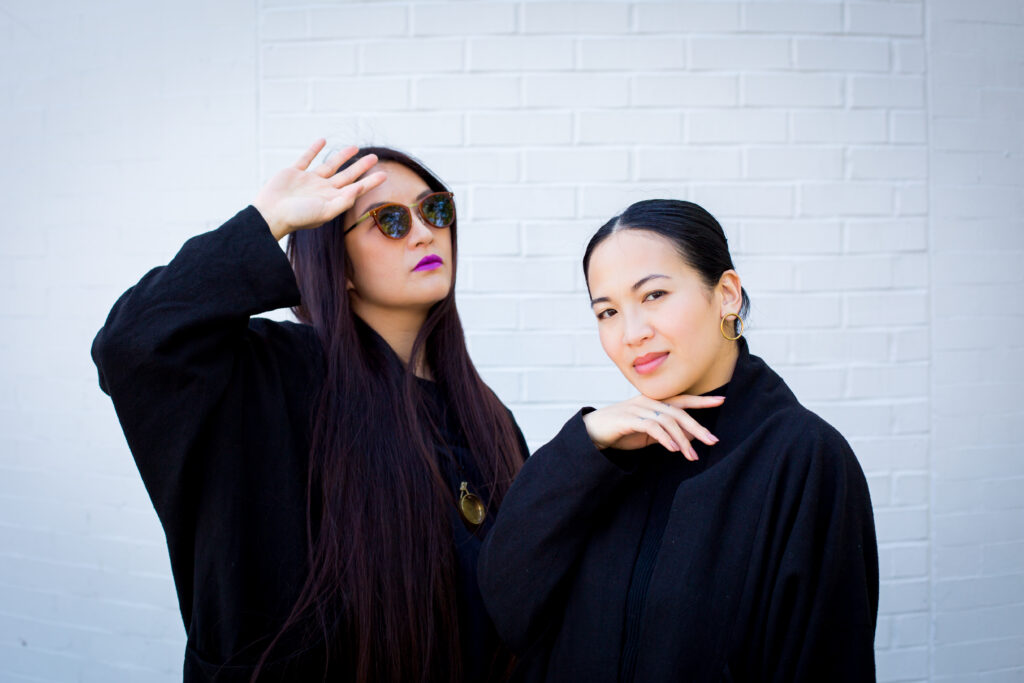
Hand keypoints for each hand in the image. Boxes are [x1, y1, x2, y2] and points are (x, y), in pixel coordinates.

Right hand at [252, 139, 386, 240]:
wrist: (270, 214)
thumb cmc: (298, 217)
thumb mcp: (324, 211)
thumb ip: (343, 201)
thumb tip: (359, 188)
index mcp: (331, 200)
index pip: (356, 188)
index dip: (370, 182)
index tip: (384, 175)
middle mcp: (322, 190)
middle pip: (346, 175)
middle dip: (360, 167)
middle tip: (374, 157)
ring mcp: (308, 180)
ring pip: (329, 165)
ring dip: (341, 156)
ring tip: (354, 147)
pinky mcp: (293, 173)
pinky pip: (306, 158)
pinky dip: (314, 149)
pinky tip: (323, 141)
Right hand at [582, 394, 723, 461]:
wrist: (592, 431)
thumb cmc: (621, 431)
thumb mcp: (648, 432)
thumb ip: (667, 431)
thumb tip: (689, 436)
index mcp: (654, 402)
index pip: (682, 399)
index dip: (701, 400)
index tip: (721, 400)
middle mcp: (648, 402)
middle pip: (679, 411)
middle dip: (698, 426)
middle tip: (713, 441)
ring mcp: (638, 409)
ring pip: (668, 421)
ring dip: (683, 440)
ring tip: (692, 456)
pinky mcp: (629, 419)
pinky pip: (652, 427)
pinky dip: (665, 438)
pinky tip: (673, 449)